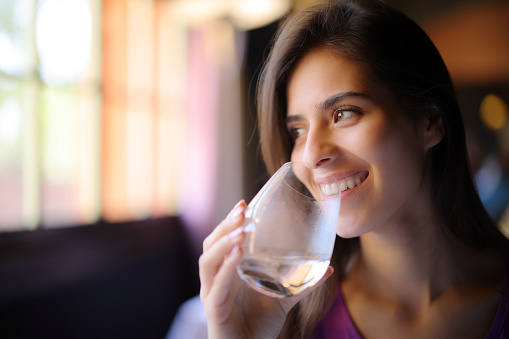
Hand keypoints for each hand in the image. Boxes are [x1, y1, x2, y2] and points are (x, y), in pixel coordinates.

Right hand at [199, 200, 333, 338]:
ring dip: (223, 242)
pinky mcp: (213, 310)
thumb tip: (328, 268)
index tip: (245, 204)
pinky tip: (237, 254)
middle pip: (211, 244)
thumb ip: (301, 284)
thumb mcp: (283, 300)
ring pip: (207, 261)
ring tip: (241, 229)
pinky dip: (225, 268)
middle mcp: (215, 280)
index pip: (222, 241)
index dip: (230, 222)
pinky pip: (216, 286)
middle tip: (242, 210)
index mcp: (227, 273)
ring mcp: (212, 294)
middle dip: (225, 225)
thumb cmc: (259, 327)